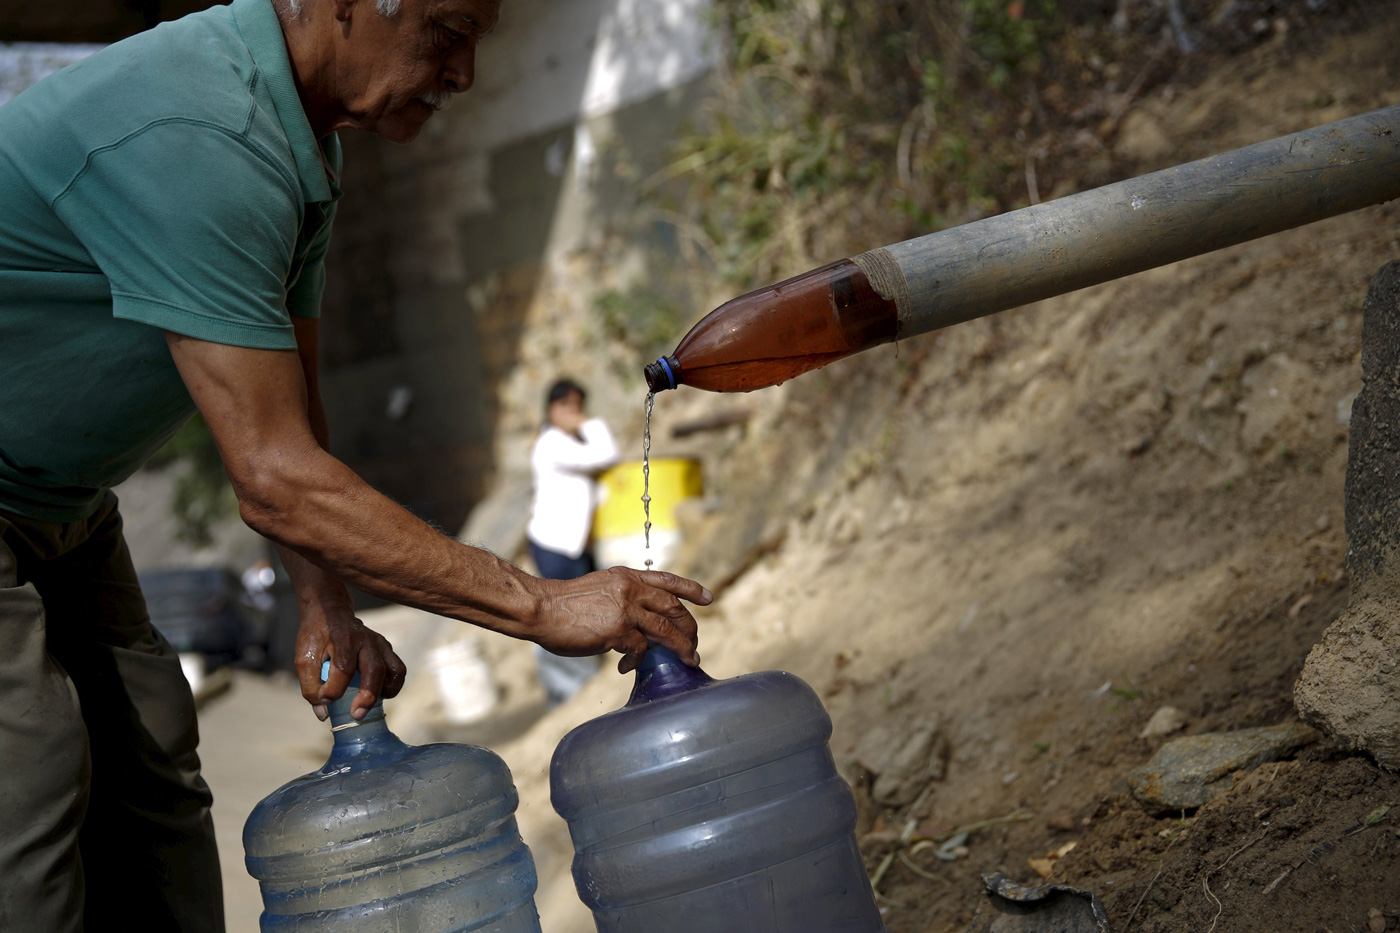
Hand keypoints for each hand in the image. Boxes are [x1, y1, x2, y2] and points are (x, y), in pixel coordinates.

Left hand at [294, 598, 406, 721]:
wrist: (330, 612)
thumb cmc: (317, 637)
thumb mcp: (304, 658)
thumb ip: (310, 686)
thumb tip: (324, 713)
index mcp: (342, 639)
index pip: (342, 668)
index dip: (333, 690)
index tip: (324, 700)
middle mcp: (365, 640)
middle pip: (374, 669)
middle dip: (367, 696)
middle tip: (356, 715)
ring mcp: (379, 644)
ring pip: (392, 670)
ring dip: (384, 692)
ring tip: (369, 705)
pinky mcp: (387, 649)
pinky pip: (398, 670)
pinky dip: (392, 686)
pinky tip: (381, 695)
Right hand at [532, 567, 711, 672]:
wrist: (541, 608)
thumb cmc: (564, 604)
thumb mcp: (601, 588)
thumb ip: (624, 599)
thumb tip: (642, 625)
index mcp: (627, 577)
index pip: (667, 580)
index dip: (691, 589)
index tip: (709, 598)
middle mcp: (631, 589)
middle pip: (674, 608)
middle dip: (690, 628)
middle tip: (694, 644)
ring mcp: (626, 609)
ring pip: (667, 631)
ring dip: (682, 648)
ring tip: (688, 659)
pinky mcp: (618, 630)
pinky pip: (640, 650)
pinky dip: (636, 661)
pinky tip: (625, 666)